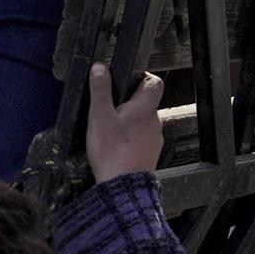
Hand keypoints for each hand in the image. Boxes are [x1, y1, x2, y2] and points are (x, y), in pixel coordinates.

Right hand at [86, 62, 164, 182]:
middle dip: (129, 102)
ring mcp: (155, 139)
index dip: (142, 77)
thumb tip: (100, 67)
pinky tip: (117, 145)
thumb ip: (100, 90)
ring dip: (130, 121)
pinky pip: (143, 138)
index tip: (126, 81)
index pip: (154, 82)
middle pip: (147, 103)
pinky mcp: (151, 154)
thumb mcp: (99, 116)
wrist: (123, 186)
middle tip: (108, 107)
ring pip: (144, 121)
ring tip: (110, 129)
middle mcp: (155, 121)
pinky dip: (132, 137)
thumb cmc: (111, 148)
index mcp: (145, 108)